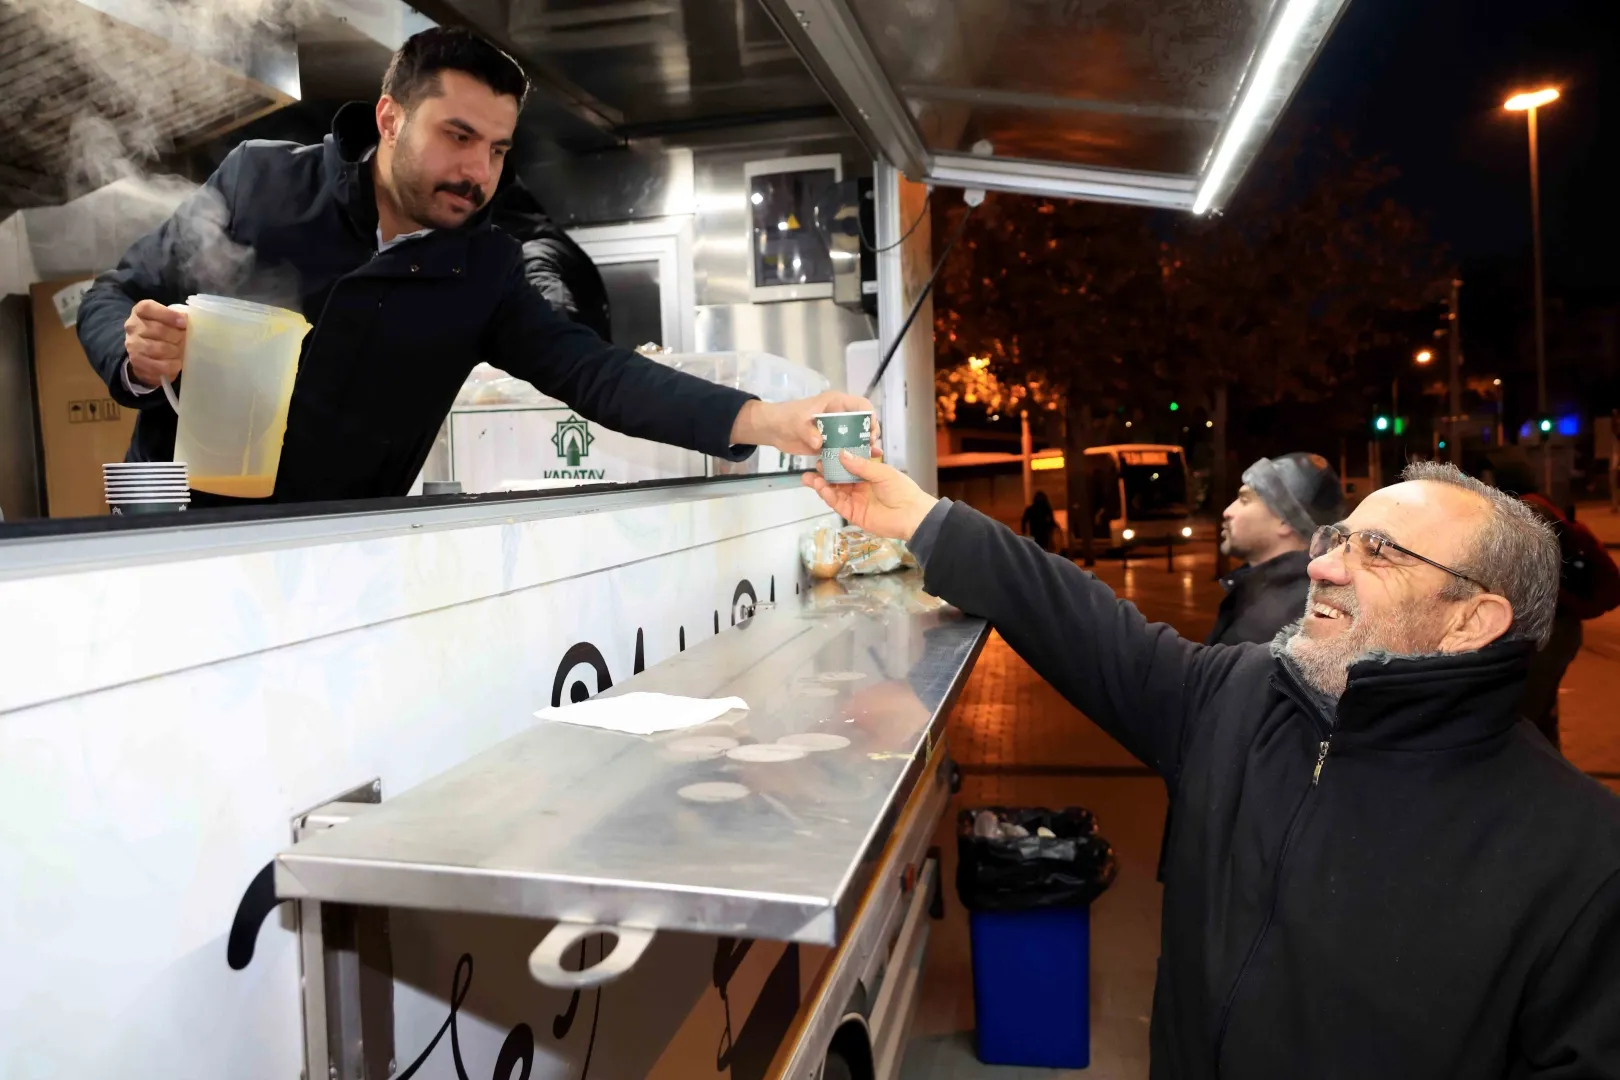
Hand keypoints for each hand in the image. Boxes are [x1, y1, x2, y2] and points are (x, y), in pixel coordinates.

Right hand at [123, 299, 186, 386]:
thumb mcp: (168, 320)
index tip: (183, 323)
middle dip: (177, 336)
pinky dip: (171, 365)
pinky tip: (176, 363)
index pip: (148, 308)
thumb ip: (177, 318)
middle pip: (158, 330)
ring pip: (159, 348)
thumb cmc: (162, 331)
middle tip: (184, 340)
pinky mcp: (136, 361)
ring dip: (175, 351)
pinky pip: (157, 365)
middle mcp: (133, 326)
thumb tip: (188, 321)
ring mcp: (132, 344)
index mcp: (140, 311)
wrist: (146, 351)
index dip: (168, 315)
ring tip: (180, 351)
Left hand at [730, 391, 876, 455]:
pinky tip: (858, 466)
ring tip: (870, 457)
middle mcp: (840, 415)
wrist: (773, 429)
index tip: (871, 429)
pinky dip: (851, 457)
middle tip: (872, 446)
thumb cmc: (785, 417)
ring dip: (864, 446)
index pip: (861, 404)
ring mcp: (836, 431)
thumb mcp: (796, 422)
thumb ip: (807, 431)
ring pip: (857, 437)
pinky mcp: (830, 444)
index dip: (869, 416)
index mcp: (835, 403)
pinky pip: (844, 450)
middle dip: (870, 434)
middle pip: (863, 423)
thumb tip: (819, 443)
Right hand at [801, 450, 937, 540]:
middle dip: (824, 473)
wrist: (912, 515)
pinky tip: (822, 489)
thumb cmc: (902, 490)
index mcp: (868, 474)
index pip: (847, 465)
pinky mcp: (853, 514)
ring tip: (811, 478)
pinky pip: (838, 505)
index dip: (835, 460)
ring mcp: (855, 500)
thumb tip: (842, 454)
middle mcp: (859, 487)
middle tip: (814, 466)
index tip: (824, 453)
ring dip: (822, 485)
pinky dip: (829, 497)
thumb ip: (861, 465)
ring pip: (834, 492)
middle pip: (837, 479)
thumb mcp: (882, 472)